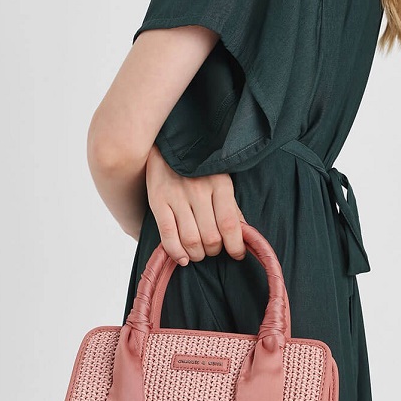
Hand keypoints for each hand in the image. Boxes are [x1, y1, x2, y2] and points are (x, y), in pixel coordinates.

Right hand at [146, 144, 246, 265]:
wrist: (168, 142)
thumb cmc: (199, 166)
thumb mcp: (221, 179)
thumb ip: (231, 207)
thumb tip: (243, 235)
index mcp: (219, 183)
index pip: (230, 224)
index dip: (235, 246)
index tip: (237, 254)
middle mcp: (198, 190)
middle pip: (211, 237)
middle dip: (214, 251)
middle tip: (213, 249)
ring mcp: (176, 196)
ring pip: (190, 240)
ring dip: (197, 254)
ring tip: (199, 252)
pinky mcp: (157, 200)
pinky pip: (167, 235)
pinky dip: (176, 252)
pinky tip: (183, 258)